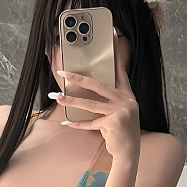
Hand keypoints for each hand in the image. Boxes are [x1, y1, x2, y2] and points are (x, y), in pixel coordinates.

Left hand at [51, 26, 140, 161]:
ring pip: (90, 104)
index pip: (120, 69)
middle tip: (64, 73)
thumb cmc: (121, 132)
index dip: (115, 52)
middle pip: (99, 85)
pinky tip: (66, 122)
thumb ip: (108, 101)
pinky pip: (90, 123)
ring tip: (56, 97)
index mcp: (127, 95)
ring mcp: (120, 112)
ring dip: (71, 101)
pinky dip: (78, 124)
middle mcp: (125, 101)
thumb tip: (87, 93)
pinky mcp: (112, 124)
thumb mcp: (119, 113)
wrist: (130, 153)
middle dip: (79, 78)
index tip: (110, 34)